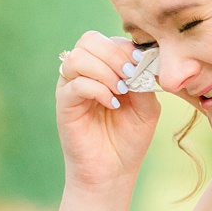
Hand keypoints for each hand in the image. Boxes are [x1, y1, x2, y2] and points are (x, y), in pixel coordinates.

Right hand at [55, 31, 160, 191]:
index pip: (109, 39)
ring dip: (104, 71)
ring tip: (120, 92)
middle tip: (130, 77)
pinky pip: (75, 84)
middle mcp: (84, 73)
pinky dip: (98, 89)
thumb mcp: (147, 105)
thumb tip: (141, 60)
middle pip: (89, 40)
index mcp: (104, 68)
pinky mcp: (64, 104)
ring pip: (78, 57)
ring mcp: (71, 87)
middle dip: (114, 55)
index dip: (126, 49)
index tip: (142, 68)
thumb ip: (144, 80)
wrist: (113, 170)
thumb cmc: (129, 138)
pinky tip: (112, 105)